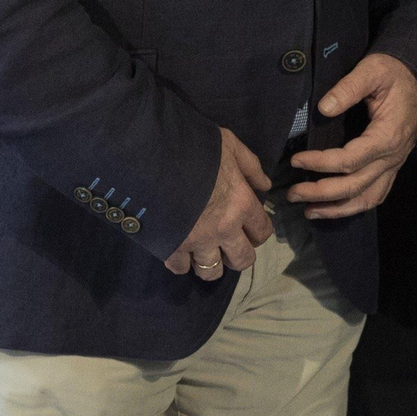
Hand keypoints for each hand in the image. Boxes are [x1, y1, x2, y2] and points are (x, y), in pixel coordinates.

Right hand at [165, 127, 273, 277]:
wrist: (152, 154)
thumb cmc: (193, 146)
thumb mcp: (229, 144)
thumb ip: (250, 165)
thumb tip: (264, 185)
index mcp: (242, 204)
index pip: (262, 232)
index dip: (257, 232)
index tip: (248, 229)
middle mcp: (225, 228)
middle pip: (242, 260)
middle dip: (237, 256)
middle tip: (227, 245)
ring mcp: (198, 240)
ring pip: (212, 271)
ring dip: (209, 264)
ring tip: (201, 254)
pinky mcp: (172, 246)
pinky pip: (180, 268)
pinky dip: (180, 263)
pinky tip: (177, 251)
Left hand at [288, 50, 416, 218]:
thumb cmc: (394, 75)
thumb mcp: (372, 71)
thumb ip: (348, 88)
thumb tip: (323, 108)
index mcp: (386, 136)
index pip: (349, 160)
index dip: (320, 163)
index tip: (296, 160)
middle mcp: (392, 157)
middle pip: (355, 186)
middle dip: (321, 193)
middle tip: (292, 194)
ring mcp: (393, 165)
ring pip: (367, 198)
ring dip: (338, 209)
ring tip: (309, 211)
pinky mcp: (391, 167)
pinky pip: (376, 194)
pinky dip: (355, 206)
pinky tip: (335, 208)